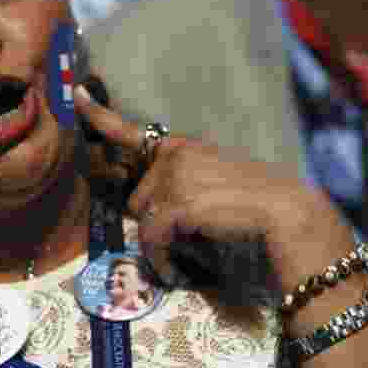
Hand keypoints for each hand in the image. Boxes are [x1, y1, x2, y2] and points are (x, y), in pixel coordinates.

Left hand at [74, 87, 349, 284]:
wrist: (289, 218)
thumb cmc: (255, 210)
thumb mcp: (211, 188)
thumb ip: (177, 188)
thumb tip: (144, 207)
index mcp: (183, 148)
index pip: (131, 131)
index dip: (99, 115)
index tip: (78, 94)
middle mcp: (174, 155)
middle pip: (135, 197)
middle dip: (153, 219)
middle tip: (187, 235)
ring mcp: (175, 176)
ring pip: (143, 219)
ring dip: (160, 242)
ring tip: (192, 251)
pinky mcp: (178, 202)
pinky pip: (152, 239)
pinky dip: (162, 260)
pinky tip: (178, 273)